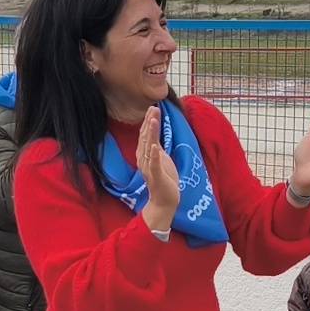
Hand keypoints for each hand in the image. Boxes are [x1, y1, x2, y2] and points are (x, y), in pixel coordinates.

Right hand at [136, 105, 178, 231]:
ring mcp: (150, 169)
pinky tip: (154, 146)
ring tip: (152, 121)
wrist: (164, 202)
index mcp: (146, 155)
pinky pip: (154, 165)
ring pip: (148, 149)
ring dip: (150, 135)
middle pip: (145, 138)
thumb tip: (154, 134)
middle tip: (153, 108)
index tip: (153, 108)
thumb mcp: (161, 159)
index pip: (146, 135)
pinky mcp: (156, 177)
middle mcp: (144, 160)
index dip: (149, 121)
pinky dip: (154, 156)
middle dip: (149, 123)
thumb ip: (156, 147)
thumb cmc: (164, 180)